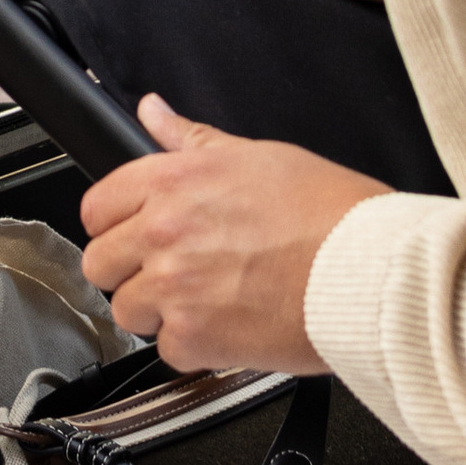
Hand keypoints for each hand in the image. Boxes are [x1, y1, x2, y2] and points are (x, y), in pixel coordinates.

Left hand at [80, 96, 380, 375]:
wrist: (368, 269)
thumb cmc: (329, 212)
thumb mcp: (258, 156)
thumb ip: (192, 139)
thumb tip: (154, 112)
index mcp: (173, 180)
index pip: (97, 207)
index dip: (116, 224)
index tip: (135, 234)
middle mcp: (163, 231)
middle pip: (101, 264)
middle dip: (131, 271)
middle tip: (173, 273)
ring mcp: (173, 287)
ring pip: (128, 311)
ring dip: (159, 313)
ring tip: (208, 302)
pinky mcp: (193, 337)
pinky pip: (167, 352)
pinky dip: (194, 348)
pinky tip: (229, 327)